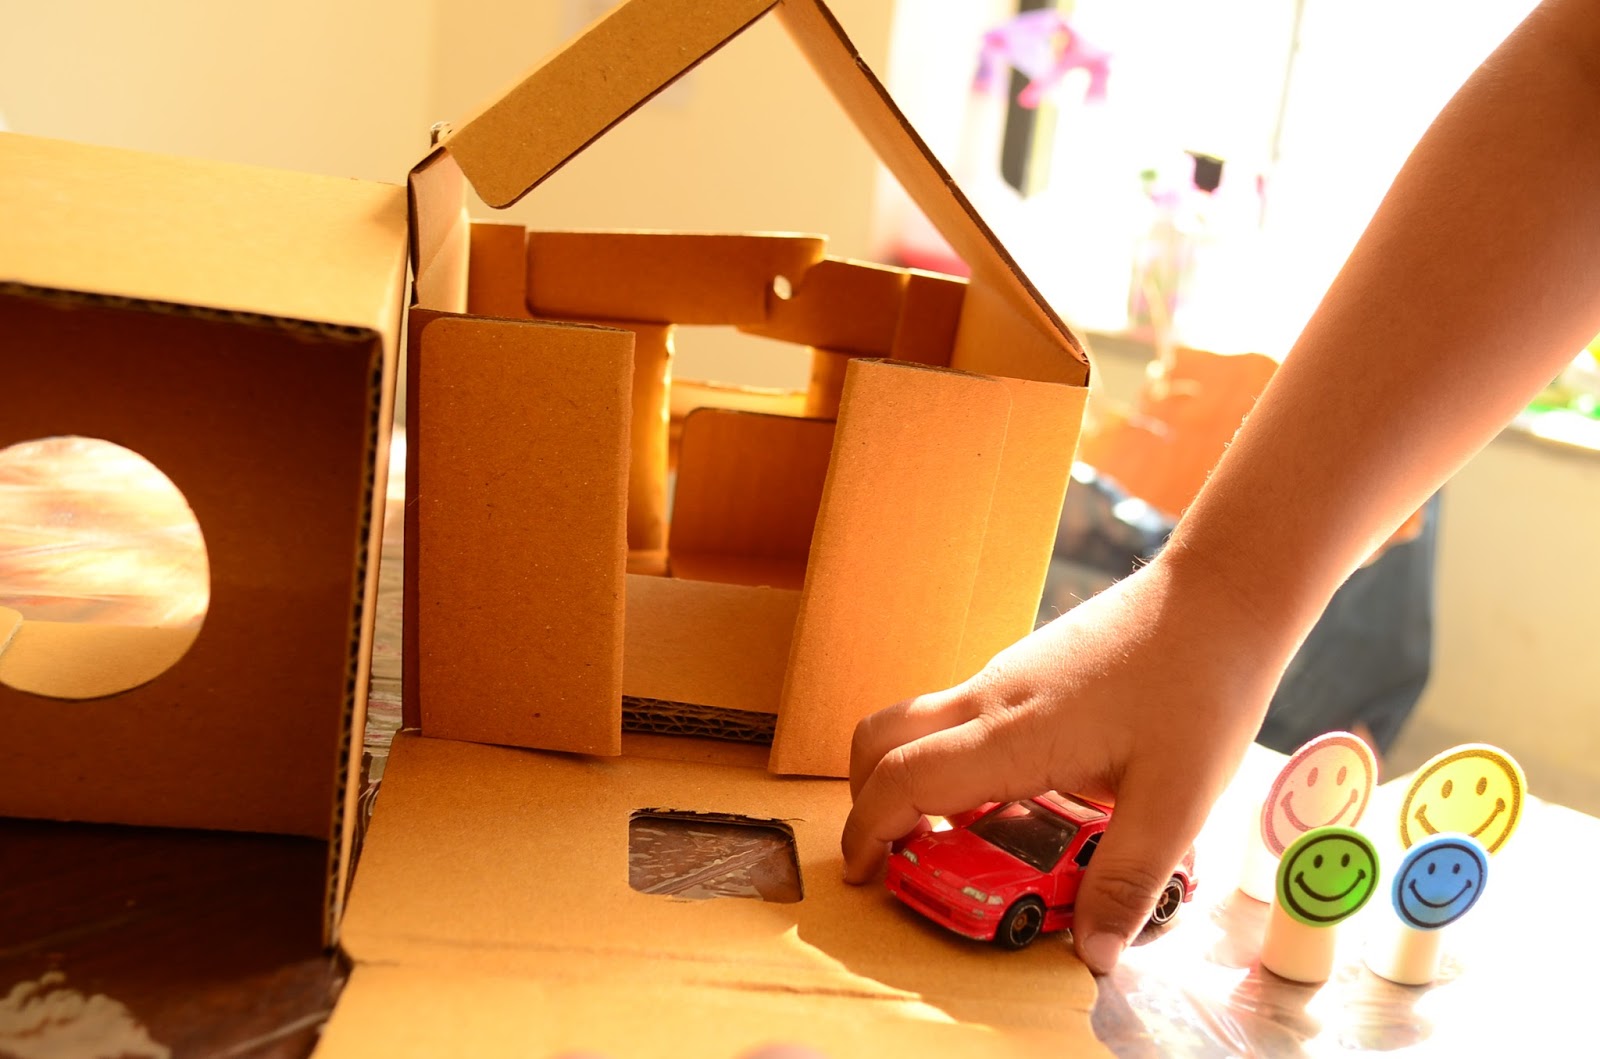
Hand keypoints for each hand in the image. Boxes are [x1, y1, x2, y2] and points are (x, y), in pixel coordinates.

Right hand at [842, 546, 1293, 972]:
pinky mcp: (1027, 669)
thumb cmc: (1201, 685)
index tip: (865, 876)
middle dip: (867, 800)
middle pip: (881, 738)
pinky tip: (1024, 796)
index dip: (867, 832)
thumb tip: (1092, 957)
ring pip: (922, 724)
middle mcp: (991, 699)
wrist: (1221, 594)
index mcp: (1012, 734)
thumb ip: (1127, 881)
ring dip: (916, 780)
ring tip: (969, 840)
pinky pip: (964, 716)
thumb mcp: (1176, 801)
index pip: (902, 779)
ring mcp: (1005, 676)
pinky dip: (959, 760)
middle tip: (895, 854)